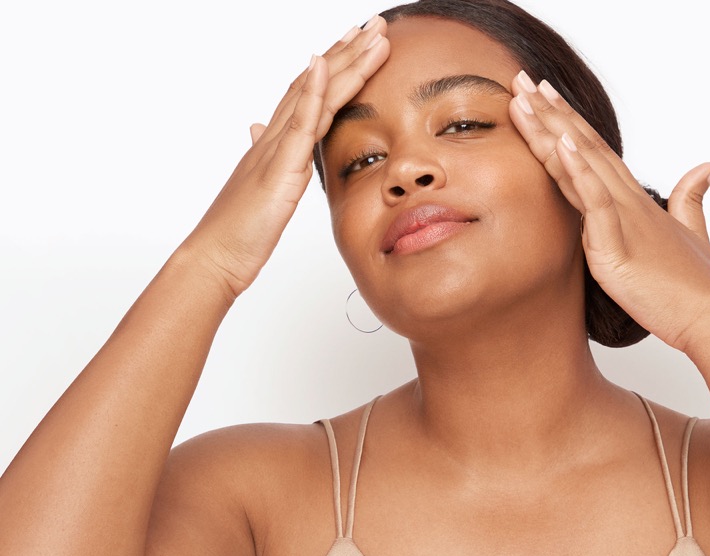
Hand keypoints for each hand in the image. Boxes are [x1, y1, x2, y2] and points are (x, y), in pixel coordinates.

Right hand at [184, 17, 389, 298]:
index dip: (335, 66)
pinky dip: (310, 91)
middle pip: (314, 83)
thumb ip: (263, 157)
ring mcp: (275, 149)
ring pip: (313, 95)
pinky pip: (297, 124)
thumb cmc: (238, 231)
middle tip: (375, 25)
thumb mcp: (260, 189)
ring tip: (370, 35)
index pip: (309, 94)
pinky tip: (322, 64)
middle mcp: (273, 137)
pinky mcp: (278, 167)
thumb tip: (256, 131)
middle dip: (347, 52)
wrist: (215, 257)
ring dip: (343, 62)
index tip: (359, 43)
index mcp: (274, 144)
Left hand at [508, 71, 709, 352]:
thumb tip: (709, 166)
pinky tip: (562, 146)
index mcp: (635, 202)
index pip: (595, 152)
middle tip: (521, 79)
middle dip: (550, 113)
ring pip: (582, 165)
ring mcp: (622, 221)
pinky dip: (580, 173)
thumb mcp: (694, 234)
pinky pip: (597, 202)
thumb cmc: (699, 284)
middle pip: (582, 147)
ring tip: (526, 99)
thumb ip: (691, 198)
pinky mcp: (618, 246)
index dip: (569, 122)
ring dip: (552, 131)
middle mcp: (627, 203)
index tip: (544, 95)